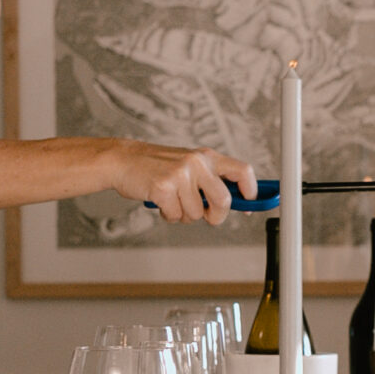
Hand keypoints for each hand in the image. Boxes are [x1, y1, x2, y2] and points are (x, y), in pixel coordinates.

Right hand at [121, 144, 255, 226]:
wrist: (123, 160)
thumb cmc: (156, 166)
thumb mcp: (188, 164)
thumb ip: (210, 180)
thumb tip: (236, 202)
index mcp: (206, 157)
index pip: (242, 171)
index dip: (251, 190)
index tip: (249, 203)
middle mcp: (197, 163)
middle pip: (224, 201)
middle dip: (216, 216)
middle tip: (206, 216)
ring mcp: (180, 174)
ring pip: (196, 214)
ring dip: (183, 215)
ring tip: (172, 200)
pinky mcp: (164, 187)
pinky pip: (175, 216)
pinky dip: (168, 216)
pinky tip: (160, 202)